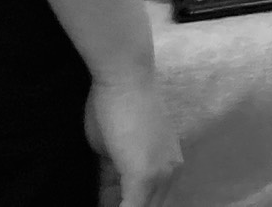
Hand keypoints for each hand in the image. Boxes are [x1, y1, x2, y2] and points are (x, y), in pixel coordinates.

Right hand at [84, 68, 181, 206]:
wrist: (123, 76)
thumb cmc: (115, 105)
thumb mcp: (113, 151)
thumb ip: (114, 176)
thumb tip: (108, 196)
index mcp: (168, 166)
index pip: (152, 204)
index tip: (107, 203)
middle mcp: (171, 172)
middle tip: (103, 206)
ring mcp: (161, 174)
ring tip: (100, 206)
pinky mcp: (145, 175)